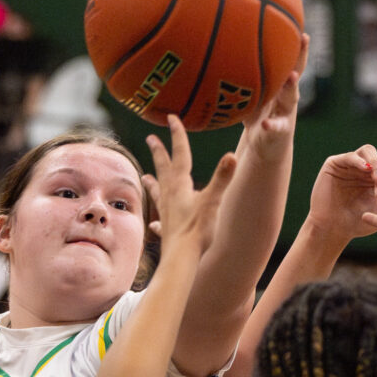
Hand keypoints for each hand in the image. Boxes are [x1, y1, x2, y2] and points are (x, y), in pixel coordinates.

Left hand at [145, 115, 236, 254]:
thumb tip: (232, 155)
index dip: (177, 135)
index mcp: (180, 185)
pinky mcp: (167, 228)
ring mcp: (166, 212)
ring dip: (152, 182)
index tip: (172, 118)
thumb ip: (222, 178)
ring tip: (144, 176)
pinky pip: (161, 219)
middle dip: (159, 152)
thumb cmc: (197, 230)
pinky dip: (158, 218)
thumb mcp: (213, 201)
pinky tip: (155, 223)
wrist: (181, 258)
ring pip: (158, 192)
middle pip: (164, 168)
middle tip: (151, 138)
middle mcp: (170, 195)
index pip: (180, 154)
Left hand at [236, 34, 308, 162]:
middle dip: (301, 56)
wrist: (265, 145)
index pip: (289, 60)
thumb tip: (218, 54)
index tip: (298, 25)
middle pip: (296, 72)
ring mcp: (287, 113)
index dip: (294, 43)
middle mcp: (287, 95)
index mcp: (280, 85)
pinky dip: (271, 125)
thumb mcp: (250, 94)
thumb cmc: (256, 114)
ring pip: (291, 97)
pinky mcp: (280, 131)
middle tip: (304, 38)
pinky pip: (276, 127)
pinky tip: (265, 123)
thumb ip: (242, 79)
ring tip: (291, 76)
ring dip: (291, 86)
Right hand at [304, 146, 376, 243]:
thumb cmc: (358, 224)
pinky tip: (363, 168)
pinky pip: (350, 156)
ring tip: (375, 176)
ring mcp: (350, 166)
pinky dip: (358, 160)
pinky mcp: (335, 164)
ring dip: (374, 163)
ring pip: (368, 152)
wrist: (333, 230)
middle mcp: (365, 169)